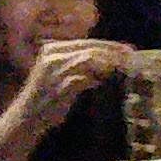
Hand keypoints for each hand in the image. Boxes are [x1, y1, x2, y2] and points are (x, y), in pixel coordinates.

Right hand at [5, 41, 128, 136]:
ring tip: (126, 67)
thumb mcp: (63, 75)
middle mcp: (52, 55)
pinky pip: (84, 78)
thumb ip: (82, 66)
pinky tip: (106, 81)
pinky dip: (98, 78)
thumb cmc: (48, 98)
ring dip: (110, 62)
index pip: (87, 43)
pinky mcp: (59, 86)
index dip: (110, 45)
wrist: (27, 117)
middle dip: (115, 51)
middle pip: (90, 48)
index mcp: (53, 49)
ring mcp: (55, 70)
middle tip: (133, 56)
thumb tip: (110, 63)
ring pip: (89, 59)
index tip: (129, 50)